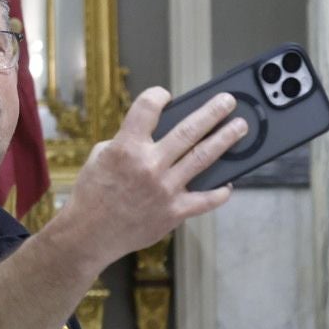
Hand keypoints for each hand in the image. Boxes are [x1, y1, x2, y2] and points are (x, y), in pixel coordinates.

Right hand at [64, 87, 243, 265]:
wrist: (89, 234)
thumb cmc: (92, 194)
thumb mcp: (99, 157)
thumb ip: (126, 142)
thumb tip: (154, 135)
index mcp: (126, 147)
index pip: (147, 108)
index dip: (158, 96)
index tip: (166, 95)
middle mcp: (149, 165)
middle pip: (188, 130)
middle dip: (212, 112)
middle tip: (228, 101)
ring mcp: (165, 189)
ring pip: (203, 158)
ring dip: (225, 139)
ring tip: (239, 127)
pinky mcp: (174, 212)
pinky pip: (205, 200)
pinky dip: (220, 192)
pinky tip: (229, 184)